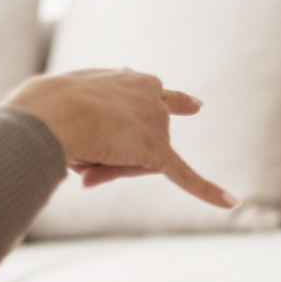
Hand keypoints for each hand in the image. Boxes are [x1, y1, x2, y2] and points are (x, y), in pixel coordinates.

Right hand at [4, 69, 234, 207]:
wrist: (55, 111)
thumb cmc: (48, 109)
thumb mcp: (65, 113)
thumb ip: (79, 133)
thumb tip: (86, 177)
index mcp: (129, 78)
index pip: (146, 98)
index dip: (163, 104)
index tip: (195, 105)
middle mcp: (150, 94)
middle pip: (141, 137)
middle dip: (114, 152)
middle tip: (80, 144)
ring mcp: (155, 123)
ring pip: (138, 161)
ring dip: (111, 167)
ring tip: (85, 154)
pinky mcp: (158, 153)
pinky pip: (186, 176)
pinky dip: (208, 191)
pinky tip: (232, 203)